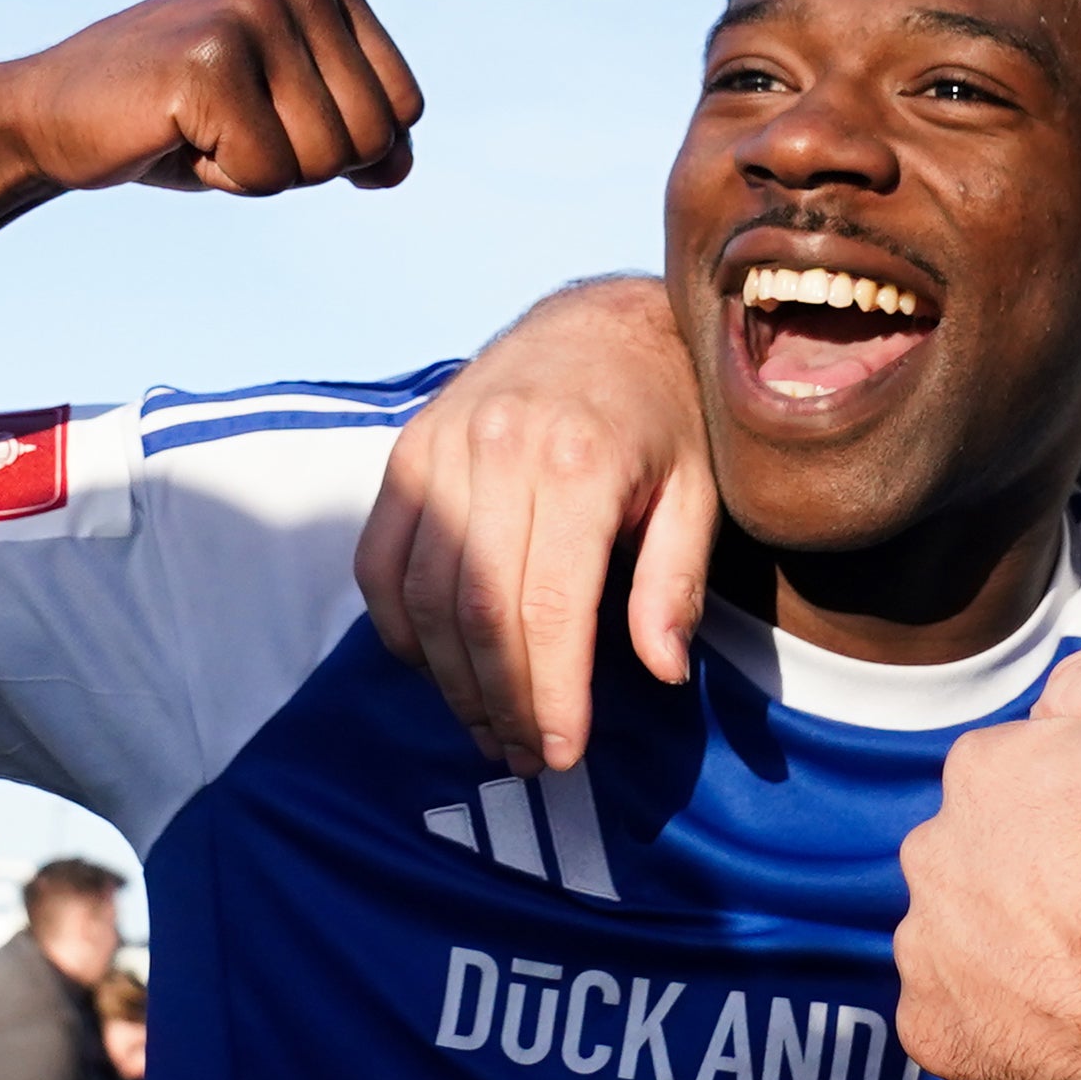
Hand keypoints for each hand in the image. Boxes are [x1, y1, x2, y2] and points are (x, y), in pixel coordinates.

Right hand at [0, 0, 420, 195]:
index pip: (403, 107)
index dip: (341, 144)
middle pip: (371, 136)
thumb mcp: (288, 118)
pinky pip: (268, 173)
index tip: (267, 113)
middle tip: (229, 126)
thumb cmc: (181, 120)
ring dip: (261, 170)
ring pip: (324, 160)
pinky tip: (175, 134)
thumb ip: (360, 135)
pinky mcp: (207, 61)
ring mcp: (250, 12)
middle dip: (303, 161)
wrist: (51, 115)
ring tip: (202, 127)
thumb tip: (398, 168)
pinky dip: (222, 177)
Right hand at [354, 278, 718, 771]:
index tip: (560, 754)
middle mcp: (499, 451)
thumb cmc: (667, 417)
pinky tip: (436, 667)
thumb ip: (675, 582)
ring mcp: (441, 448)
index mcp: (579, 462)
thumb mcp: (700, 492)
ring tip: (486, 728)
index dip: (550, 694)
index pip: (548, 608)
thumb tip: (661, 671)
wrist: (606, 322)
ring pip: (422, 594)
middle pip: (477, 611)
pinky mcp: (407, 451)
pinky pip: (379, 560)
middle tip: (521, 757)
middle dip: (498, 701)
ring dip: (448, 679)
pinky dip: (399, 625)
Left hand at [895, 649, 1080, 1079]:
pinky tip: (1068, 1015)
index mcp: (988, 769)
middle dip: (1035, 864)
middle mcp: (937, 851)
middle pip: (981, 842)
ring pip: (964, 923)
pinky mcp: (932, 1029)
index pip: (1016, 765)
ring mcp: (928, 946)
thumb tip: (1058, 695)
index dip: (1079, 799)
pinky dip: (1001, 1012)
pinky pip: (958, 1007)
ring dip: (1012, 936)